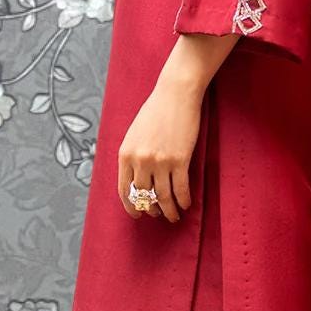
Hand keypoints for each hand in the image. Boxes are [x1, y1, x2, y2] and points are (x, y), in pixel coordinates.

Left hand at [117, 72, 201, 222]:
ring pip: (163, 197)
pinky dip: (183, 200)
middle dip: (151, 209)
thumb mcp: (134, 135)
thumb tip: (137, 181)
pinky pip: (181, 188)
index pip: (124, 190)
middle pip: (144, 196)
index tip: (137, 214)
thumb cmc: (156, 112)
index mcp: (125, 154)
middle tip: (158, 214)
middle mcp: (140, 160)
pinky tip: (186, 204)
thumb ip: (132, 157)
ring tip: (173, 215)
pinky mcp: (180, 160)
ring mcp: (160, 161)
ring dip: (169, 210)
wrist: (175, 95)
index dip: (131, 206)